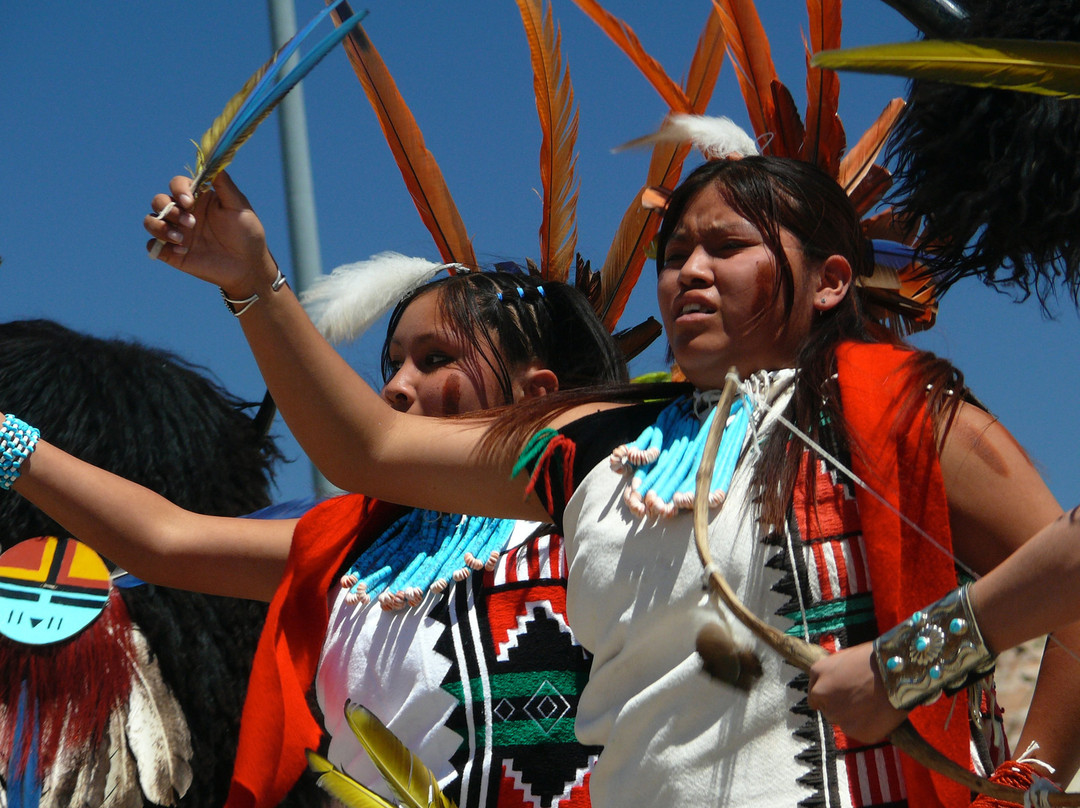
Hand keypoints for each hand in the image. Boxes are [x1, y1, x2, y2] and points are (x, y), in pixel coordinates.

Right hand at [144, 172, 276, 297]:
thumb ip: (225, 185)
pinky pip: (153, 246)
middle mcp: (184, 213)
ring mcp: (177, 232)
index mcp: (198, 199)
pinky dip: (160, 245)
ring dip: (160, 227)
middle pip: (159, 200)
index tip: (189, 201)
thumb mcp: (239, 206)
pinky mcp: (173, 252)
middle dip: (170, 210)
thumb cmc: (247, 234)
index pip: (177, 184)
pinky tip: (181, 251)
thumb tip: (214, 160)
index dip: (178, 189)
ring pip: (151, 221)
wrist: (248, 266)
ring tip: (181, 239)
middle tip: (191, 223)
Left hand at [807, 642, 906, 742]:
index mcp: (818, 685)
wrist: (896, 671)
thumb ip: (827, 677)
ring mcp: (842, 721)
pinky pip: (863, 733)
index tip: (843, 693)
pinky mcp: (860, 733)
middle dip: (842, 707)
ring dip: (855, 718)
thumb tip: (825, 688)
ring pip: (845, 724)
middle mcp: (826, 704)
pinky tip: (881, 713)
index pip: (815, 699)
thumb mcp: (838, 659)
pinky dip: (871, 727)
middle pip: (830, 712)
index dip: (831, 695)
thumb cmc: (870, 660)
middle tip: (862, 696)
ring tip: (874, 703)